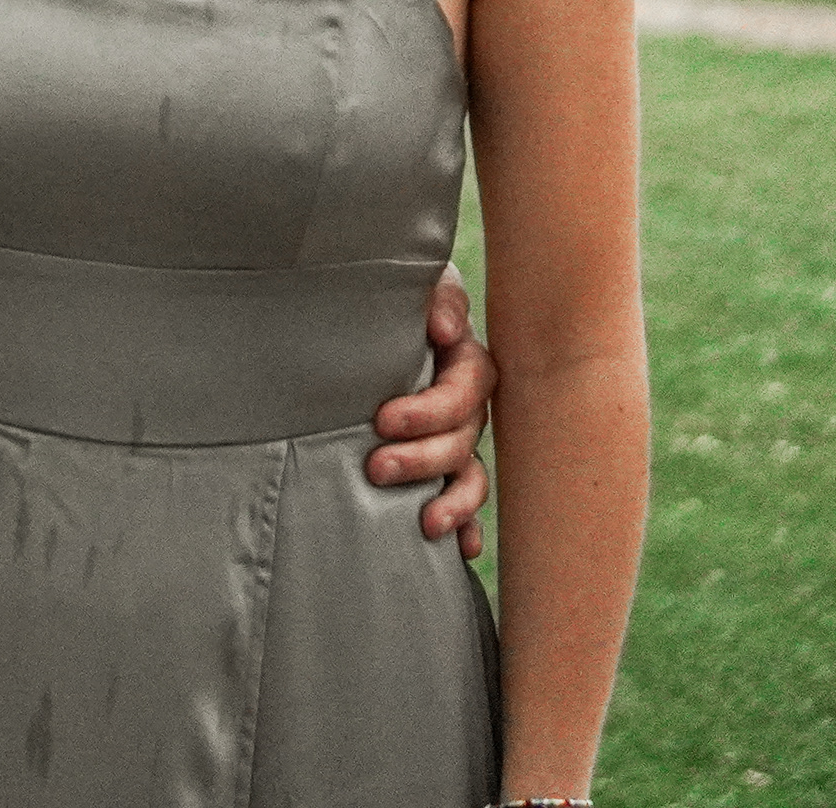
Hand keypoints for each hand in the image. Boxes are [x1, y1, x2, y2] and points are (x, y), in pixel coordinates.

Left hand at [367, 265, 496, 557]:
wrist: (367, 307)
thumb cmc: (392, 296)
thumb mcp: (416, 285)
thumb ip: (436, 300)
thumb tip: (445, 329)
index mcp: (463, 360)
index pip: (464, 390)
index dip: (430, 410)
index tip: (381, 419)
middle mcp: (465, 404)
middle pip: (462, 438)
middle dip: (423, 459)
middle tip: (374, 468)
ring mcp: (457, 435)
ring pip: (468, 473)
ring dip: (452, 501)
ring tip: (423, 524)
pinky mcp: (438, 460)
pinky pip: (462, 496)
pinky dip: (465, 523)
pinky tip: (463, 550)